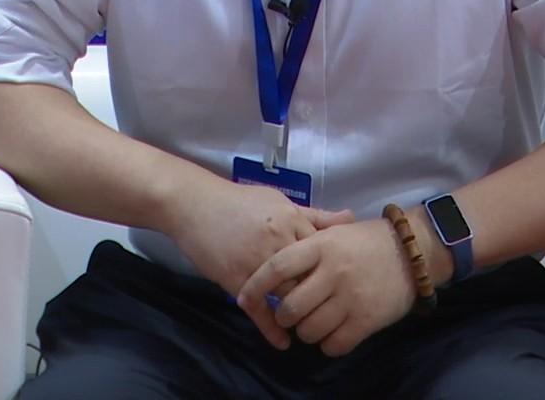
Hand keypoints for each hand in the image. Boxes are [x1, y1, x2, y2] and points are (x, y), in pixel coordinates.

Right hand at [160, 178, 351, 335]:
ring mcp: (255, 261)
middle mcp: (277, 240)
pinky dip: (272, 329)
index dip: (331, 270)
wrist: (193, 204)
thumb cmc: (238, 202)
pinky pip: (259, 309)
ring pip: (287, 294)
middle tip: (325, 309)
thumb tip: (350, 218)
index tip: (338, 284)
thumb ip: (314, 214)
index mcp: (291, 219)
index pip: (323, 252)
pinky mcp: (235, 278)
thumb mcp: (278, 201)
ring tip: (307, 326)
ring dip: (298, 312)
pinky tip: (282, 342)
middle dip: (318, 294)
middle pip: (309, 276)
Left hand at [235, 218, 415, 355]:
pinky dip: (327, 344)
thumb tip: (269, 261)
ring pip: (309, 330)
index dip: (256, 286)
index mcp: (321, 246)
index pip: (277, 268)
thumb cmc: (365, 241)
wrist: (412, 253)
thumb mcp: (334, 233)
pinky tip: (332, 332)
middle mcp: (333, 272)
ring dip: (305, 332)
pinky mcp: (366, 321)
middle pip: (290, 307)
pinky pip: (333, 344)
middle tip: (288, 313)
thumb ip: (304, 245)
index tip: (244, 298)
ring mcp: (350, 298)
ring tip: (312, 322)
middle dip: (283, 316)